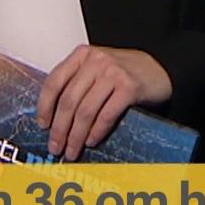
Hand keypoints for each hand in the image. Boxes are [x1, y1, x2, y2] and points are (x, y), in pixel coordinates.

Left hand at [35, 46, 172, 160]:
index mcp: (82, 55)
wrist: (161, 68)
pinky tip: (92, 141)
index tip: (43, 125)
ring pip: (85, 111)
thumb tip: (54, 116)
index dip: (44, 107)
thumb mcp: (97, 68)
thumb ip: (77, 83)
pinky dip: (97, 131)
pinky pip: (106, 115)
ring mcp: (113, 73)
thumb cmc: (126, 72)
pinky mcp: (129, 87)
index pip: (54, 82)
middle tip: (56, 146)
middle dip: (59, 128)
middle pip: (68, 100)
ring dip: (76, 135)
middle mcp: (95, 61)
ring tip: (72, 150)